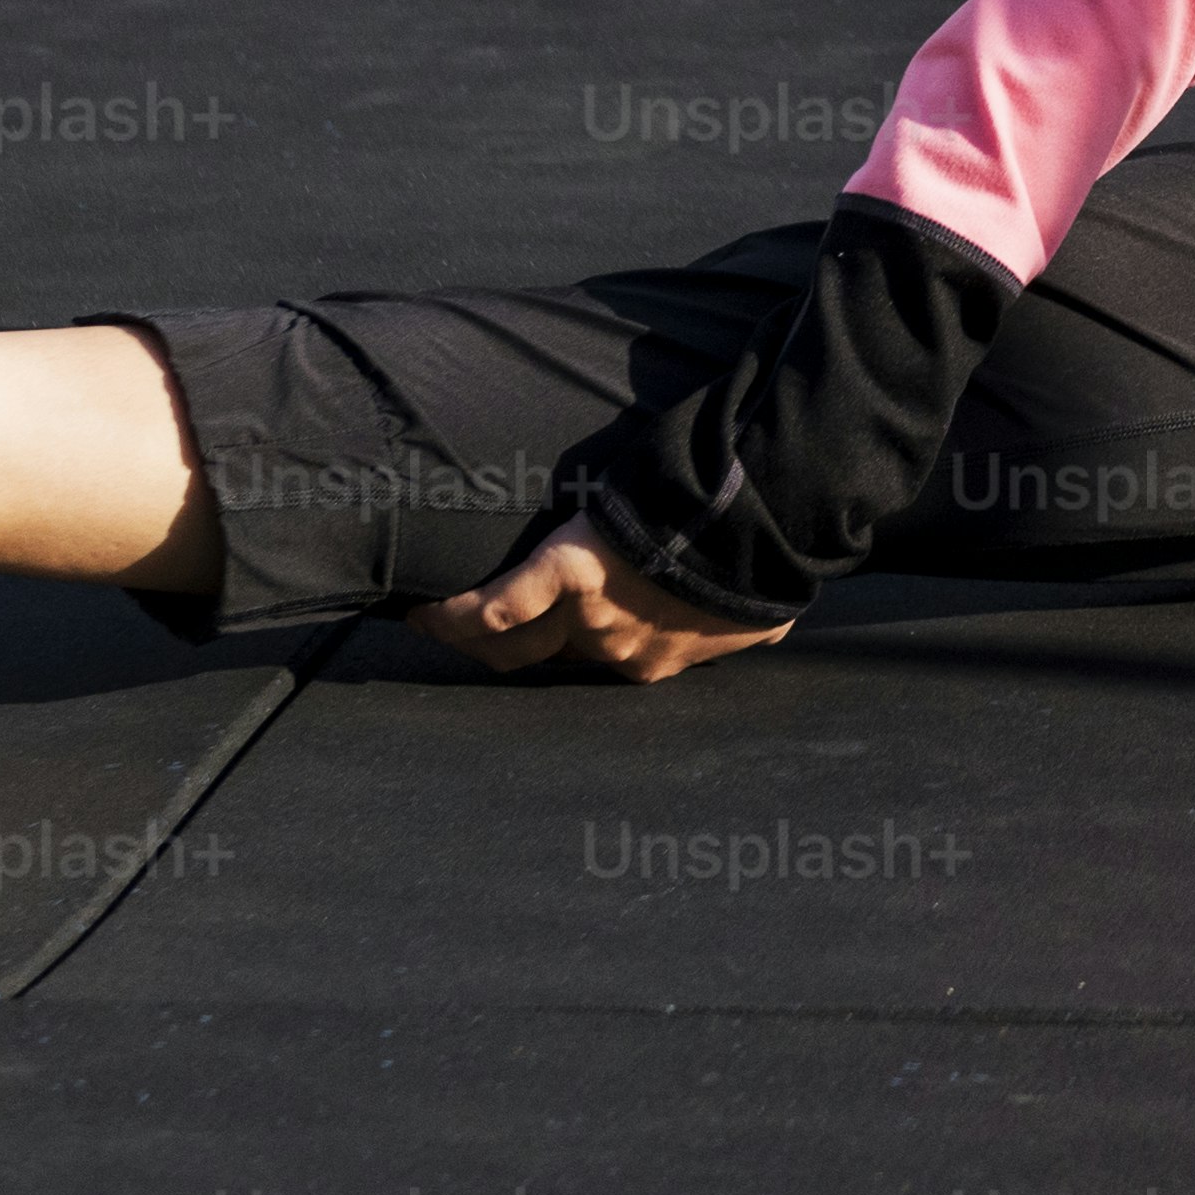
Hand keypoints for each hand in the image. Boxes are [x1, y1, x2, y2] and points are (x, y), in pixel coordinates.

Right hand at [413, 521, 795, 687]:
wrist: (763, 524)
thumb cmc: (764, 566)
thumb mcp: (755, 616)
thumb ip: (740, 628)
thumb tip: (771, 627)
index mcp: (648, 659)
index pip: (579, 670)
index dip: (547, 660)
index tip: (519, 648)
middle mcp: (611, 647)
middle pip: (530, 661)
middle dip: (487, 653)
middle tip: (446, 632)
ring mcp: (590, 615)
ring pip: (510, 639)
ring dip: (465, 631)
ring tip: (424, 616)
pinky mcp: (570, 566)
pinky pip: (505, 601)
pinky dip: (465, 611)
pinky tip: (428, 609)